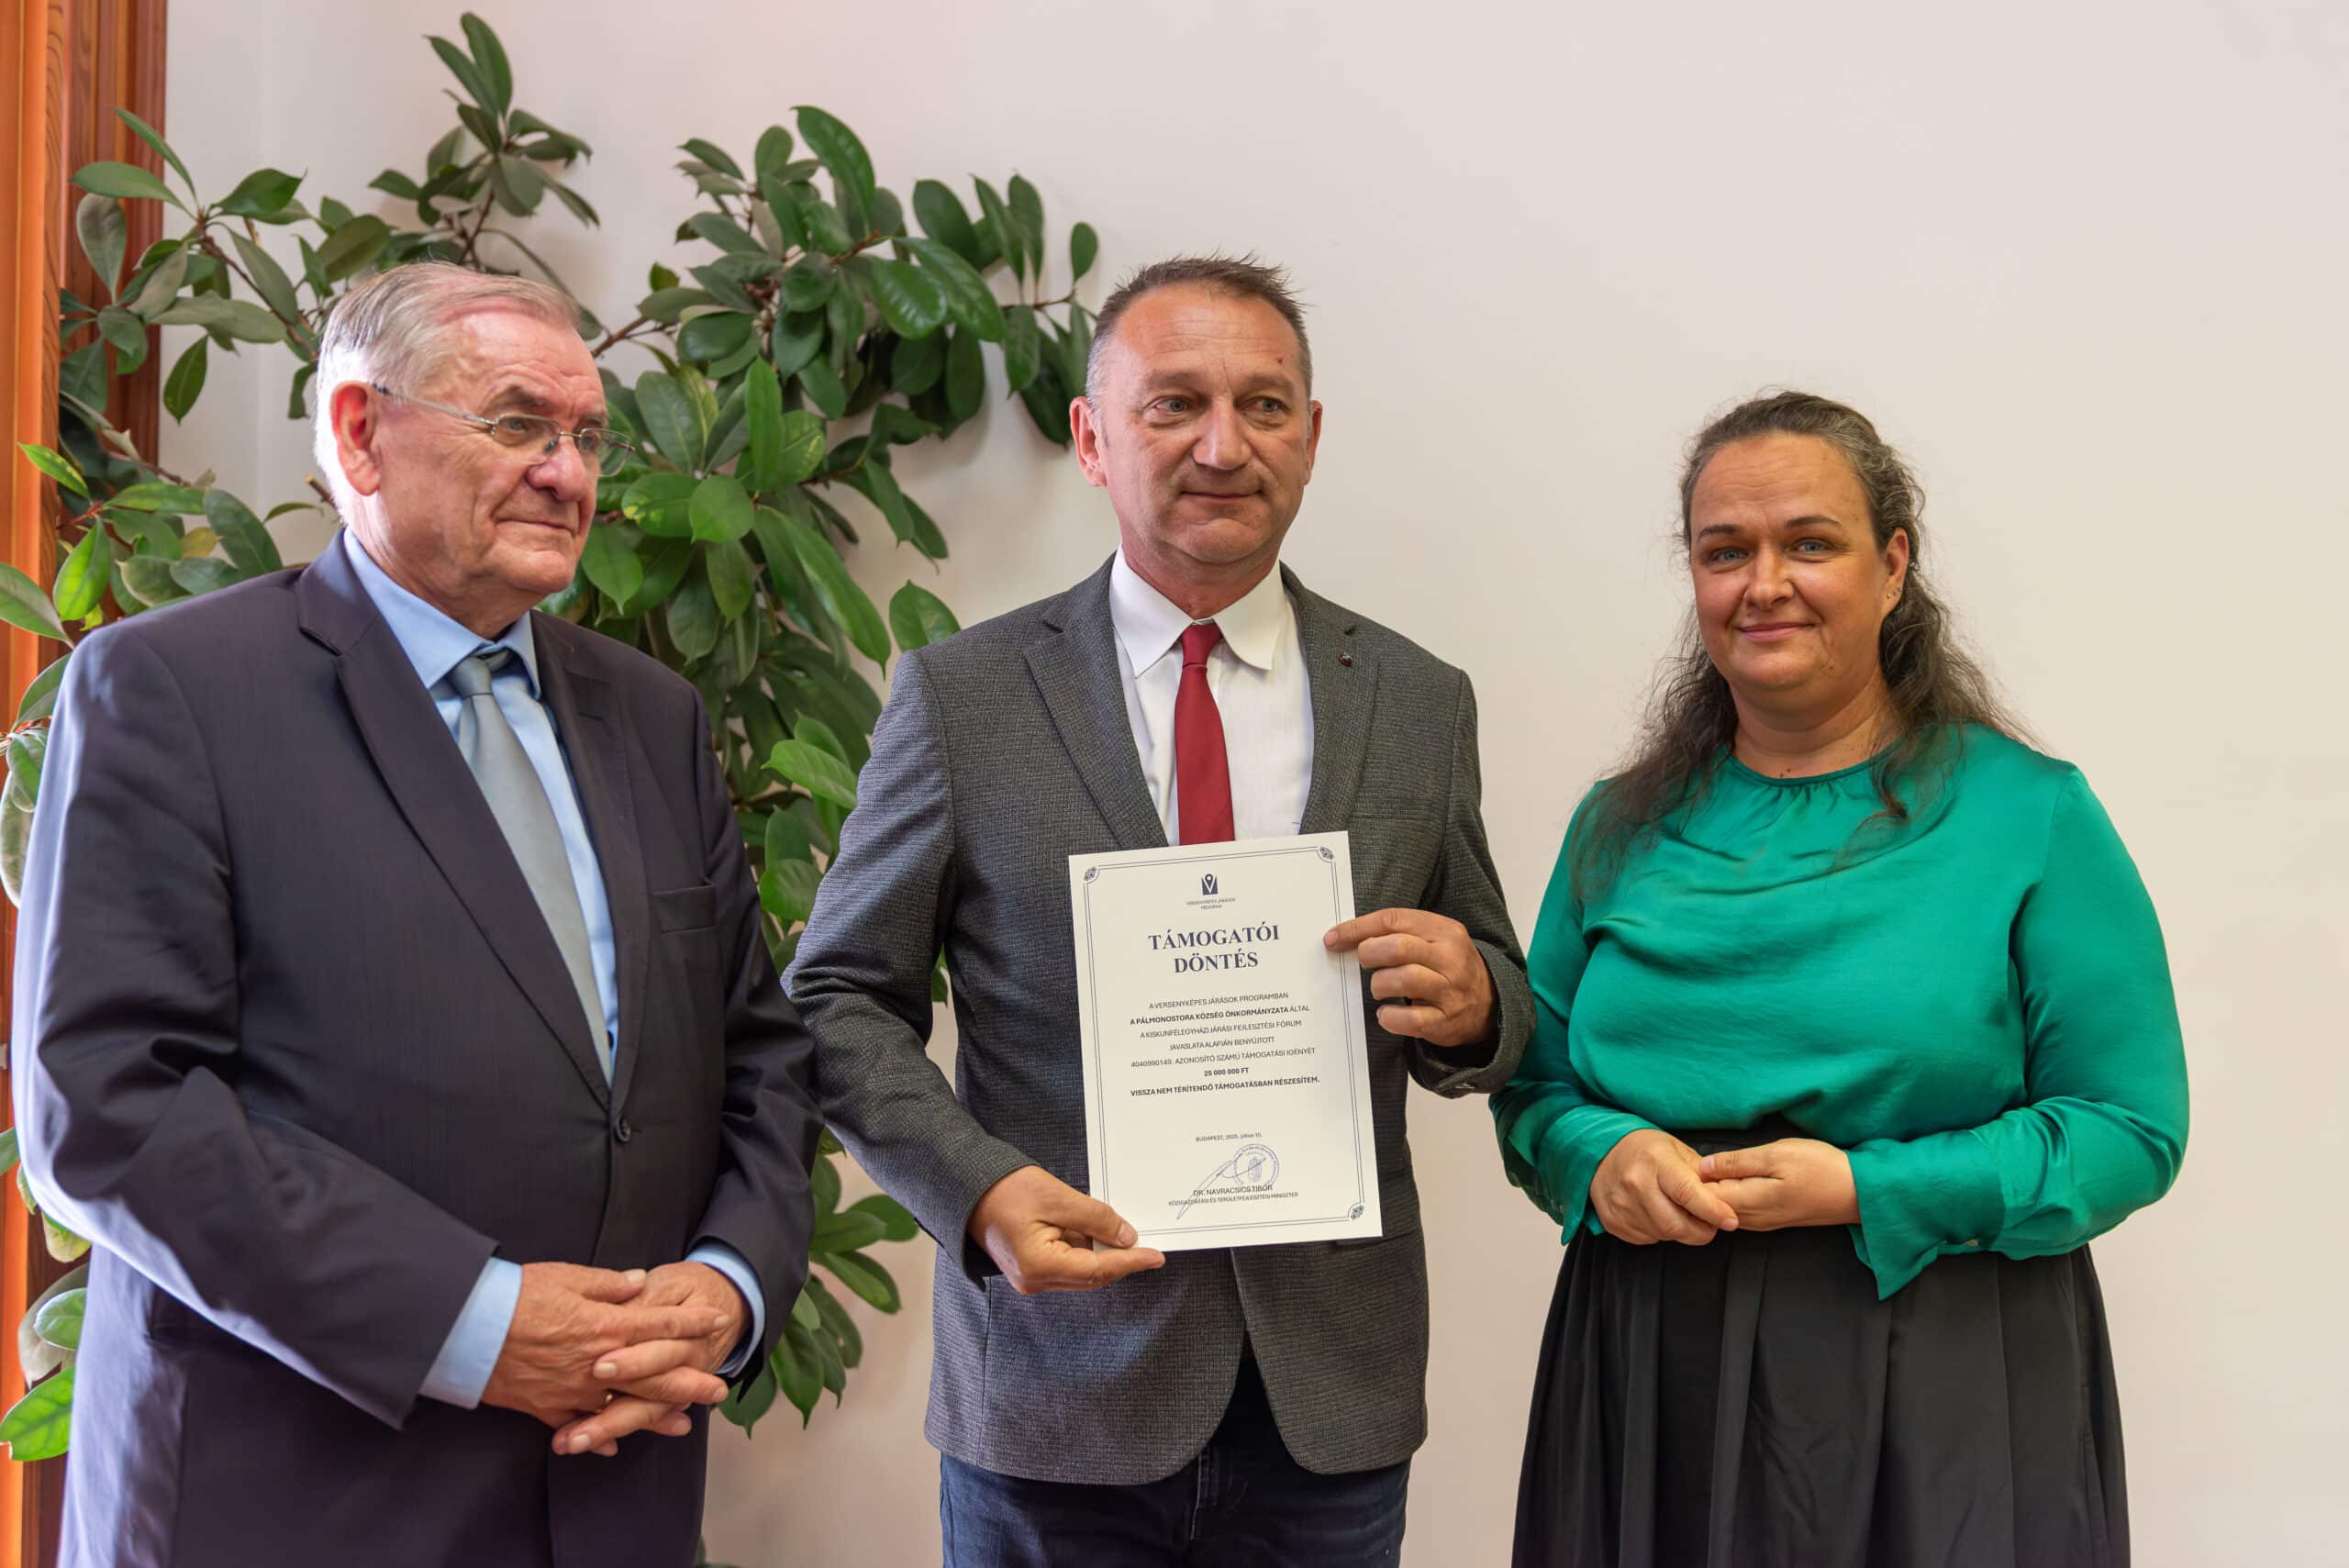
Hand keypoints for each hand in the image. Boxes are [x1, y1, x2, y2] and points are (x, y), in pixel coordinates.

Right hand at [479, 1263, 732, 1433]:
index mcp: (606, 1326)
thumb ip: (608, 1284)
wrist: (467, 1328)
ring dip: (655, 1417)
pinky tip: (613, 1446)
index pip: (661, 1324)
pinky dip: (596, 1437)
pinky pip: (578, 1426)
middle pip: (654, 1376)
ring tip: (683, 1425)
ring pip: (623, 1408)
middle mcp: (597, 1364)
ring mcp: (573, 1390)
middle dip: (690, 1382)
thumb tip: (639, 1283)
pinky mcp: (545, 1407)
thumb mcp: (567, 1276)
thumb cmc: (516, 1294)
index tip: (719, 1322)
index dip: (692, 1324)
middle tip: (719, 1390)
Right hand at [967, 1165, 1165, 1295]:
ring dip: (1101, 1251)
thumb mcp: (1058, 1198)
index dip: (1130, 1262)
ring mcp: (1031, 1277)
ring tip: (1119, 1229)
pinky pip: (1068, 1262)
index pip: (1098, 1270)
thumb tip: (1127, 1237)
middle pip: (1091, 1276)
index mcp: (1040, 1266)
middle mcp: (1035, 1280)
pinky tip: (1095, 1230)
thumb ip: (1096, 1219)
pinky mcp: (1030, 1267)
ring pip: (1081, 1270)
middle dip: (1119, 1258)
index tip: (1156, 1255)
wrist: (968, 1187)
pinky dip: (1085, 1248)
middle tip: (1147, 1243)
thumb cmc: (1006, 1190)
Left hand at [1323, 908, 1495, 1046]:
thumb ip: (1399, 935)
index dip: (1358, 928)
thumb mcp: (1434, 941)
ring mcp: (1450, 991)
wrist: (1489, 1005)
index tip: (1334, 938)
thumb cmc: (1447, 968)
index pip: (1394, 920)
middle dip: (1369, 954)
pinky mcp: (1445, 1021)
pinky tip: (1386, 1014)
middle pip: (1398, 947)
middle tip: (1363, 962)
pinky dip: (1390, 1017)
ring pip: (1403, 980)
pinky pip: (1410, 1019)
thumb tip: (1346, 937)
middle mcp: (1450, 958)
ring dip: (1379, 985)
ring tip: (1379, 988)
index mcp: (1445, 931)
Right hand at [1589, 1129, 1740, 1244]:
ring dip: (1679, 1232)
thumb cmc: (1645, 1150)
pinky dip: (1658, 1233)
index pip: (1689, 1193)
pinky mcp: (1612, 1220)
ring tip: (1679, 1214)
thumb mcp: (1677, 1149)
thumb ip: (1701, 1173)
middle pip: (1676, 1224)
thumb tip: (1724, 1198)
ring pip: (1663, 1234)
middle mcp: (1636, 1183)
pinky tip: (1657, 1216)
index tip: (1730, 1221)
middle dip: (1701, 1231)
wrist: (1603, 1152)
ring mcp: (1621, 1204)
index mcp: (1657, 1161)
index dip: (1713, 1211)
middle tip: (1709, 1225)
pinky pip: (1646, 1239)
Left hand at [1700, 1139, 1859, 1231]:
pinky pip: (1739, 1210)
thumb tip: (1702, 1166)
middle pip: (1709, 1205)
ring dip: (1715, 1190)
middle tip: (1698, 1158)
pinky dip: (1730, 1195)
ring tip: (1715, 1165)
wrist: (1857, 1193)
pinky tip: (1734, 1177)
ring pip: (1723, 1208)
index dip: (1690, 1176)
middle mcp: (1750, 1219)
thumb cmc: (1820, 1168)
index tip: (1687, 1158)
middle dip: (1699, 1184)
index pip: (1701, 1196)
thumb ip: (1736, 1162)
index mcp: (1747, 1201)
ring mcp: (1760, 1222)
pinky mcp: (1770, 1220)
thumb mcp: (1776, 1155)